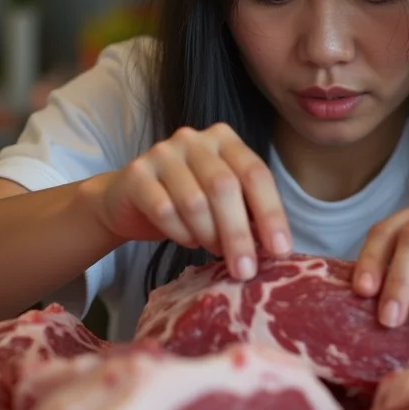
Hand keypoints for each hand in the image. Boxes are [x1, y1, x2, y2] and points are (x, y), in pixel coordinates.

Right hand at [92, 123, 291, 279]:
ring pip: (194, 201)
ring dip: (208, 235)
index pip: (255, 173)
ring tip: (214, 250)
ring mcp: (163, 153)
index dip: (271, 212)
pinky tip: (187, 240)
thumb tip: (276, 247)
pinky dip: (180, 234)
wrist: (129, 199)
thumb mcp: (222, 200)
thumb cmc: (186, 200)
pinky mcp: (137, 174)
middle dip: (238, 233)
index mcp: (224, 139)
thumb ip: (247, 210)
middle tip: (246, 270)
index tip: (280, 250)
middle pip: (224, 187)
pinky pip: (164, 210)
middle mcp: (194, 139)